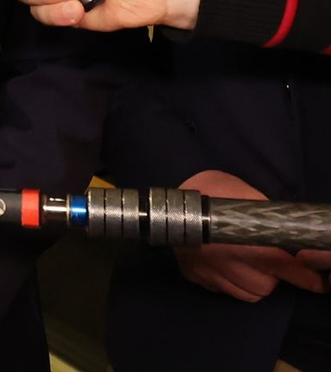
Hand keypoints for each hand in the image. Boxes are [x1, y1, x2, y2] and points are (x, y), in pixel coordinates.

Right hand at [175, 171, 325, 300]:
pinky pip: (228, 292)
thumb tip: (295, 234)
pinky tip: (229, 266)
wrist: (165, 195)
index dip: (303, 274)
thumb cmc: (206, 188)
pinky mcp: (195, 278)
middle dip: (274, 273)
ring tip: (247, 261)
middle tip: (269, 257)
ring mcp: (205, 272)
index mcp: (234, 235)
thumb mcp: (240, 190)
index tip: (319, 281)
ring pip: (250, 293)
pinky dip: (236, 284)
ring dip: (256, 281)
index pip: (280, 263)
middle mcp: (219, 259)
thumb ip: (266, 214)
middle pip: (266, 284)